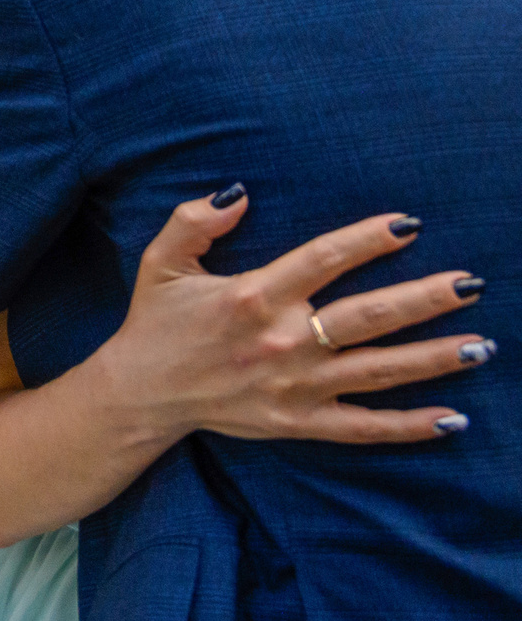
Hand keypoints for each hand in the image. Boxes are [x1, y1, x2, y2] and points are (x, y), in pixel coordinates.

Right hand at [93, 188, 486, 444]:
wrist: (139, 394)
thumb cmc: (156, 322)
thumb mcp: (161, 261)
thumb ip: (194, 221)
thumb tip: (239, 193)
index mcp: (252, 296)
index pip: (324, 259)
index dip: (369, 239)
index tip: (409, 225)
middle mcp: (281, 340)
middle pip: (369, 316)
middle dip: (425, 299)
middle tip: (472, 284)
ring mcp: (294, 386)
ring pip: (378, 371)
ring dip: (433, 358)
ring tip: (482, 345)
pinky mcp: (297, 423)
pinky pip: (363, 427)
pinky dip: (409, 426)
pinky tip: (453, 419)